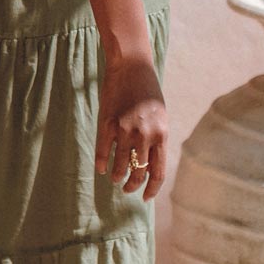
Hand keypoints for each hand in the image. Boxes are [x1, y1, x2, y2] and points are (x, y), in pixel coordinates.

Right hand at [95, 52, 167, 200]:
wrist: (131, 66)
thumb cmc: (148, 91)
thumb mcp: (160, 117)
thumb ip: (156, 139)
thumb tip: (150, 166)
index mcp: (162, 134)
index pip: (158, 172)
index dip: (152, 189)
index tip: (146, 197)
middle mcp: (145, 135)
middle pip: (139, 173)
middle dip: (133, 186)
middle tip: (128, 188)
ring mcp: (125, 131)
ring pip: (120, 166)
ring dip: (117, 176)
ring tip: (116, 178)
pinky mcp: (107, 124)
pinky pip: (103, 153)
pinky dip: (102, 164)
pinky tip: (101, 169)